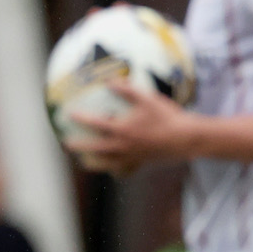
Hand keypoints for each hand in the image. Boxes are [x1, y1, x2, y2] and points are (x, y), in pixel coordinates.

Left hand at [65, 79, 190, 175]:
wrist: (186, 139)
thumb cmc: (167, 116)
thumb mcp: (148, 98)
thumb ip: (127, 90)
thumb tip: (110, 80)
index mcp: (123, 130)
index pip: (96, 124)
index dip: (81, 119)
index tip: (69, 114)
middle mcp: (124, 146)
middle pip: (95, 148)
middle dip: (80, 146)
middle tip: (66, 143)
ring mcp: (132, 157)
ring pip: (107, 163)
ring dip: (94, 162)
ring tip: (84, 162)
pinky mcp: (141, 163)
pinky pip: (124, 170)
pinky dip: (116, 170)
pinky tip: (112, 169)